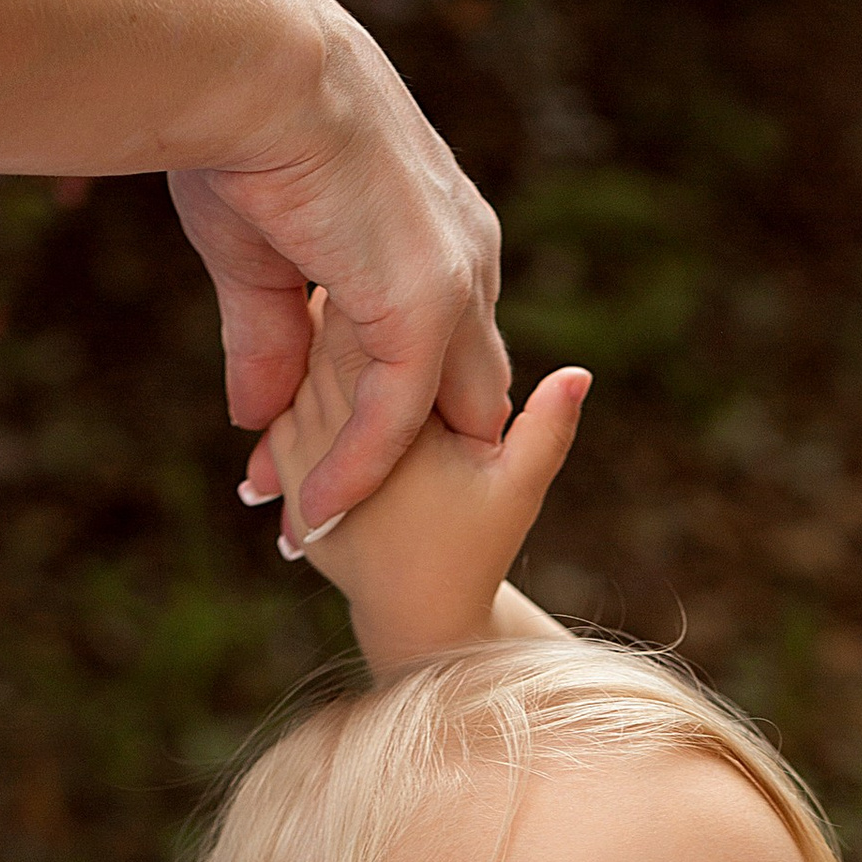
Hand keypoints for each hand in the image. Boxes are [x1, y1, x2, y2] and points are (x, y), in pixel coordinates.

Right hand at [169, 7, 510, 521]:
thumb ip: (272, 340)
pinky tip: (313, 511)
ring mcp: (455, 285)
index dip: (394, 406)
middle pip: (458, 392)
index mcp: (440, 231)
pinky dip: (354, 472)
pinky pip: (395, 420)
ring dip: (377, 480)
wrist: (247, 62)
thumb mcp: (261, 254)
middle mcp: (467, 259)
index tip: (330, 451)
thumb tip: (254, 419)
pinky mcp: (422, 310)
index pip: (437, 344)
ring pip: (433, 416)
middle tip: (338, 514)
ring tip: (315, 534)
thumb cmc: (239, 127)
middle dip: (409, 462)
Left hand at [266, 289, 588, 669]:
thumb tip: (579, 373)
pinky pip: (286, 395)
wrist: (410, 609)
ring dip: (324, 324)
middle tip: (368, 253)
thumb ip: (548, 432)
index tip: (407, 258)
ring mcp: (299, 455)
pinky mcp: (282, 466)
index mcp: (399, 431)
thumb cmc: (472, 548)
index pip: (375, 332)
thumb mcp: (518, 492)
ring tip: (350, 284)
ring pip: (303, 361)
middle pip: (331, 336)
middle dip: (349, 295)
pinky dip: (305, 365)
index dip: (384, 289)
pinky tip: (330, 343)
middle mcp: (335, 439)